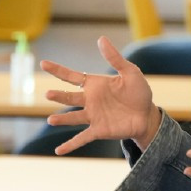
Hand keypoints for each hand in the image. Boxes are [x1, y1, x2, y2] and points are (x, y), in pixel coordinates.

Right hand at [41, 36, 159, 153]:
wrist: (147, 115)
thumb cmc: (139, 92)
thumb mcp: (130, 72)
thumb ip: (115, 58)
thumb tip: (101, 39)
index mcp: (94, 85)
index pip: (72, 76)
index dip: (58, 70)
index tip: (43, 63)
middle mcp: (90, 101)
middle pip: (69, 98)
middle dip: (59, 96)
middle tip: (48, 94)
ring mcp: (93, 117)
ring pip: (73, 118)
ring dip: (62, 120)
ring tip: (51, 120)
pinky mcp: (98, 130)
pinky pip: (82, 138)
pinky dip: (70, 145)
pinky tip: (58, 151)